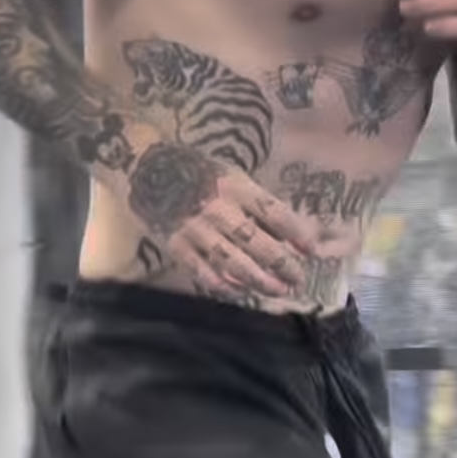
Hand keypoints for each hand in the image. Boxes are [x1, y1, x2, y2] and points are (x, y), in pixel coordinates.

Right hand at [123, 138, 318, 301]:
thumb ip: (255, 203)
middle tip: (299, 279)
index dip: (298, 234)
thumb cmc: (196, 170)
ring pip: (233, 261)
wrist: (143, 166)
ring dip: (260, 280)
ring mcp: (195, 229)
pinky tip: (240, 292)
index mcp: (236, 186)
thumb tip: (289, 232)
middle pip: (257, 242)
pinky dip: (223, 285)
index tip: (312, 252)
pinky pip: (203, 271)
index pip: (275, 213)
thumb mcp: (230, 175)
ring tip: (278, 290)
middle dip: (283, 264)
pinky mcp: (176, 245)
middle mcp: (218, 208)